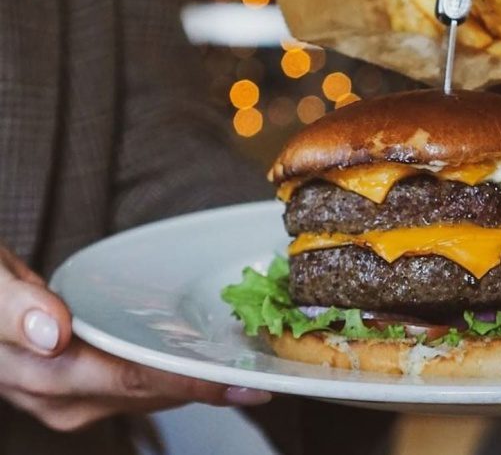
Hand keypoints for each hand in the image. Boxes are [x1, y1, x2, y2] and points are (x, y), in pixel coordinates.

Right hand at [0, 245, 269, 430]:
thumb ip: (13, 308)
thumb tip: (52, 331)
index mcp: (46, 374)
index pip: (135, 381)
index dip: (194, 384)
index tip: (245, 382)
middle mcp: (63, 398)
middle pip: (153, 392)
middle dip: (210, 385)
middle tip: (268, 367)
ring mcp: (73, 398)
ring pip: (150, 393)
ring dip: (197, 382)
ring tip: (250, 363)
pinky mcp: (82, 386)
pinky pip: (139, 384)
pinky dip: (175, 371)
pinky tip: (205, 356)